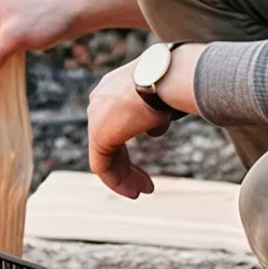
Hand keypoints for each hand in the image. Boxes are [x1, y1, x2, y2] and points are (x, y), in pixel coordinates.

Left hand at [87, 62, 171, 199]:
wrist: (164, 76)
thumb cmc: (172, 81)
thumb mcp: (164, 96)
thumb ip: (155, 114)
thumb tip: (154, 129)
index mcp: (114, 88)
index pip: (117, 122)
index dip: (131, 141)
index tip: (147, 155)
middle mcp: (100, 101)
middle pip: (110, 140)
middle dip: (127, 164)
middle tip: (146, 183)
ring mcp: (96, 118)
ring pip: (105, 157)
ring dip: (124, 177)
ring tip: (142, 192)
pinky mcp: (98, 135)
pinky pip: (102, 166)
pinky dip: (117, 181)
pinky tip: (133, 192)